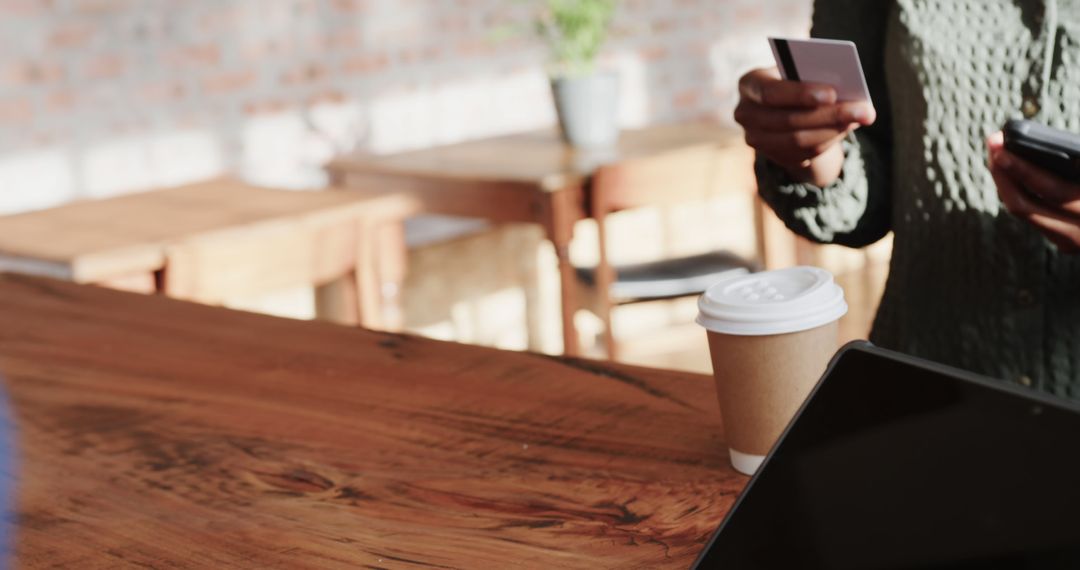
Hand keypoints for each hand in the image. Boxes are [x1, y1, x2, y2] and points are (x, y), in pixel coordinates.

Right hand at [734, 67, 875, 186]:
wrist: (784, 106)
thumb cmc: (794, 79)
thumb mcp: (798, 71)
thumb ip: (813, 76)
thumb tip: (848, 91)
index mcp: (750, 84)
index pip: (770, 92)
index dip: (800, 94)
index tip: (832, 93)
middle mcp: (745, 113)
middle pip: (788, 120)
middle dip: (830, 115)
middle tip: (865, 110)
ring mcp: (755, 138)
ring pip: (798, 141)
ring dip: (834, 130)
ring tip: (863, 117)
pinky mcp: (771, 156)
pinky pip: (803, 154)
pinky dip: (829, 140)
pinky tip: (849, 128)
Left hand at [987, 131, 1079, 253]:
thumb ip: (1075, 164)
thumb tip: (1066, 152)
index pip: (1051, 190)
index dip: (1022, 167)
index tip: (1001, 144)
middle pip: (1023, 204)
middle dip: (1002, 172)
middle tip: (992, 144)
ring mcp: (1072, 241)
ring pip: (1023, 213)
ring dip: (1005, 181)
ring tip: (998, 154)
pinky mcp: (1066, 244)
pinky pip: (1033, 216)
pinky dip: (1019, 192)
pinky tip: (1012, 171)